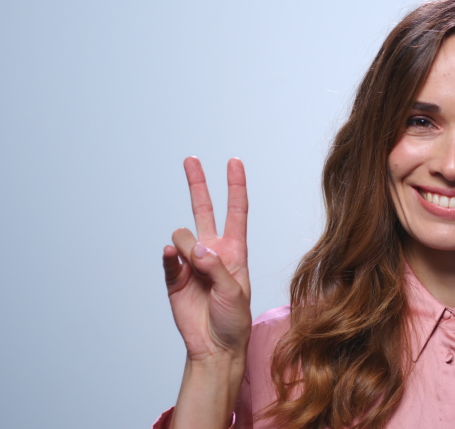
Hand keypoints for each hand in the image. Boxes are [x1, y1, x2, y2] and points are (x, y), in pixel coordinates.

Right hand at [162, 157, 250, 361]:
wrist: (214, 346)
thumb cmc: (233, 320)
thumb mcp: (234, 293)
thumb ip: (216, 268)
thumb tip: (195, 248)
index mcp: (234, 250)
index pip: (236, 211)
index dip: (235, 186)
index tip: (234, 162)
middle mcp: (213, 251)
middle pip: (204, 209)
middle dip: (198, 184)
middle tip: (190, 160)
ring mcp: (191, 262)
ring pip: (183, 236)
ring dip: (188, 247)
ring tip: (196, 271)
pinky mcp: (173, 277)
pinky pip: (167, 258)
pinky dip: (169, 256)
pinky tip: (172, 256)